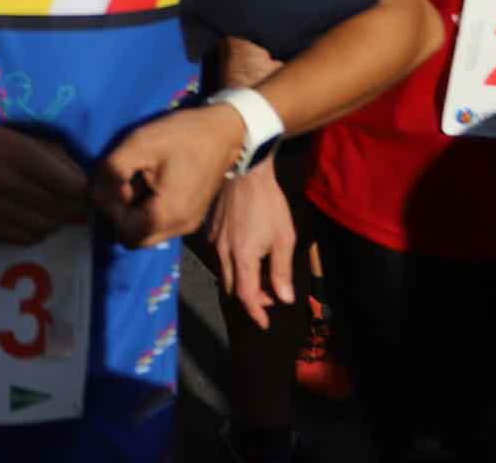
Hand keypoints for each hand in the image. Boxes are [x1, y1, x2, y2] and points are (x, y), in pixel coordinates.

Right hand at [0, 124, 90, 244]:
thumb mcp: (14, 136)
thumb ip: (51, 154)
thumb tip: (81, 180)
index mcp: (19, 155)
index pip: (71, 186)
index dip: (81, 190)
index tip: (79, 189)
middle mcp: (9, 184)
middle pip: (61, 210)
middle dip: (71, 208)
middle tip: (68, 203)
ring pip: (45, 228)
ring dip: (54, 223)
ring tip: (48, 212)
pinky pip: (24, 239)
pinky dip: (34, 233)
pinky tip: (29, 220)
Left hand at [92, 104, 247, 248]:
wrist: (222, 131)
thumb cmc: (181, 135)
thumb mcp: (138, 145)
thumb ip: (112, 171)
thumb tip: (95, 194)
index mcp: (169, 214)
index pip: (125, 233)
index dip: (112, 209)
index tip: (116, 182)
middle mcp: (181, 227)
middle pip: (135, 239)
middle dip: (121, 214)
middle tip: (125, 182)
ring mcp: (188, 224)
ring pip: (147, 233)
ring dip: (133, 212)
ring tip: (137, 179)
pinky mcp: (191, 217)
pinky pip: (160, 225)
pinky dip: (147, 211)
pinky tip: (149, 183)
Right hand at [206, 163, 298, 326]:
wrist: (245, 171)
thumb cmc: (268, 203)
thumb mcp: (283, 238)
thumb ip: (281, 270)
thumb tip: (284, 298)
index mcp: (242, 257)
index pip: (245, 296)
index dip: (256, 312)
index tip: (265, 324)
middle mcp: (223, 252)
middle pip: (232, 287)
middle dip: (250, 297)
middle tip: (270, 297)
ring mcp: (214, 240)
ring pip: (224, 272)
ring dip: (241, 281)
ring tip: (260, 277)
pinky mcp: (210, 230)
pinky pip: (219, 256)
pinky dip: (232, 265)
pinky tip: (245, 256)